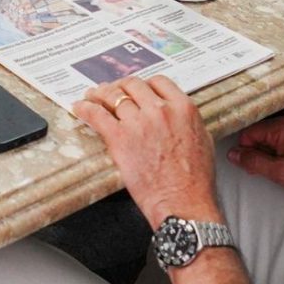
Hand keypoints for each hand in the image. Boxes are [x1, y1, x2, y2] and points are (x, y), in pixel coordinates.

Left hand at [72, 75, 220, 227]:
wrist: (183, 201)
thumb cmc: (195, 179)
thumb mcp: (203, 140)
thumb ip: (186, 122)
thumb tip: (177, 118)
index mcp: (182, 108)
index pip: (158, 82)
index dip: (144, 84)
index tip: (136, 89)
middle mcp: (160, 110)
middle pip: (133, 85)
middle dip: (120, 86)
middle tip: (112, 91)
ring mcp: (138, 123)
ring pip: (113, 96)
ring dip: (99, 94)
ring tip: (92, 96)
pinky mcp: (119, 138)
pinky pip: (97, 115)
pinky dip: (85, 109)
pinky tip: (80, 108)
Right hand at [230, 115, 283, 200]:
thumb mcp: (280, 172)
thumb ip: (254, 162)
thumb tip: (234, 155)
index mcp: (283, 127)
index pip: (249, 133)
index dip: (245, 152)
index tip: (250, 167)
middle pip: (261, 134)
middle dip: (259, 153)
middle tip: (269, 173)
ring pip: (274, 138)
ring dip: (272, 155)